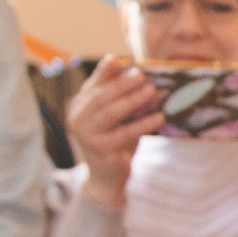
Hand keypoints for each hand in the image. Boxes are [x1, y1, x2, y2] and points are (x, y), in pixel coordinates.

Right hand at [66, 56, 165, 207]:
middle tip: (141, 74)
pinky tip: (159, 117)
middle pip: (101, 97)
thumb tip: (141, 74)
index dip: (104, 71)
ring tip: (151, 90)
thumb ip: (121, 97)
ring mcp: (87, 135)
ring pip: (111, 113)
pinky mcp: (101, 149)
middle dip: (122, 84)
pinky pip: (125, 133)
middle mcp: (78, 118)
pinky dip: (143, 124)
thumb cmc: (113, 141)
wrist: (106, 177)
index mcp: (80, 105)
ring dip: (133, 100)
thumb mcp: (115, 117)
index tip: (117, 59)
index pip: (93, 85)